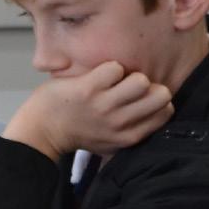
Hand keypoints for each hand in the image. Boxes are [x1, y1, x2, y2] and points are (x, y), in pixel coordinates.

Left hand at [3, 61, 172, 161]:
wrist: (42, 130)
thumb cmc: (78, 132)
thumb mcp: (111, 140)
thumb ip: (133, 127)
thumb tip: (159, 107)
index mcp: (129, 136)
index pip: (166, 112)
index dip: (156, 99)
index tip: (140, 98)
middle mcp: (120, 123)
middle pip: (161, 95)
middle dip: (147, 86)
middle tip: (127, 88)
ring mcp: (105, 106)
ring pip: (141, 81)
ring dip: (128, 75)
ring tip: (112, 81)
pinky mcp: (89, 89)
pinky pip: (115, 68)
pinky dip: (108, 67)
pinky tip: (97, 76)